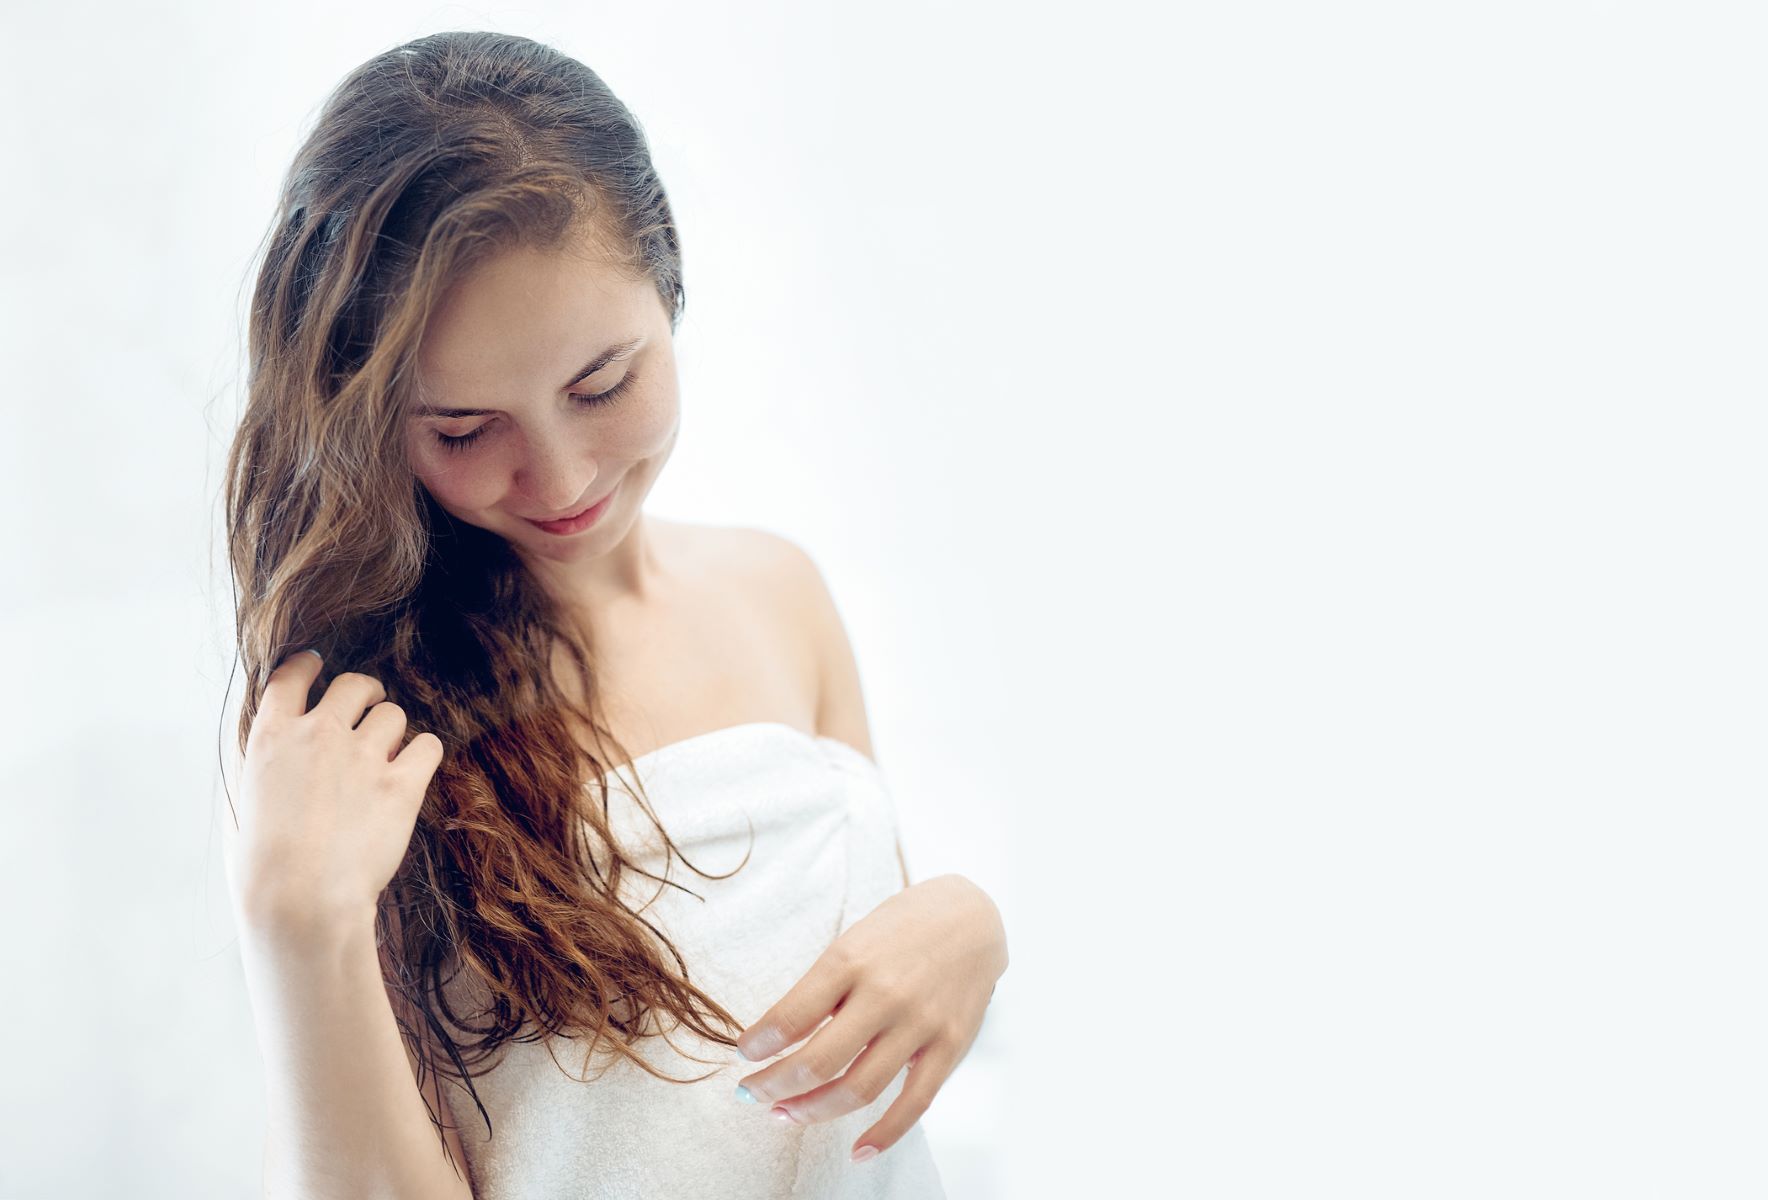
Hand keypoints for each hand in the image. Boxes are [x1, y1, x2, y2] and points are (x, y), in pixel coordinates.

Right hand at [224, 649, 444, 932]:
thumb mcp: (242, 803)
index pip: (292, 675)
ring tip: (388, 756)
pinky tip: (414, 771)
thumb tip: (274, 753)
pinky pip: (429, 746)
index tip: (318, 665)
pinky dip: (424, 755)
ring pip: (393, 714)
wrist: (300, 901)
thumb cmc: (262, 867)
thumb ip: (262, 767)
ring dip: (393, 731)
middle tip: (369, 709)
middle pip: (354, 685)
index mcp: (272, 737)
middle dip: (364, 693)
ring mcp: (363, 757)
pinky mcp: (401, 785)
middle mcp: (319, 735)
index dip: (309, 665)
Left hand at [732, 873, 1007, 1161]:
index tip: (745, 1054)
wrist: (971, 917)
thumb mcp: (853, 939)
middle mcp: (884, 994)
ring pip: (858, 1089)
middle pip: (818, 1061)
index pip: (791, 1016)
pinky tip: (858, 1151)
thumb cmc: (901, 928)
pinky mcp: (949, 1047)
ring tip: (785, 1115)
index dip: (758, 1044)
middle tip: (752, 1093)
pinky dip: (884, 1135)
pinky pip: (914, 1104)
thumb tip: (780, 1039)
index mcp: (851, 960)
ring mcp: (920, 1024)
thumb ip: (823, 987)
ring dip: (812, 1111)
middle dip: (774, 1086)